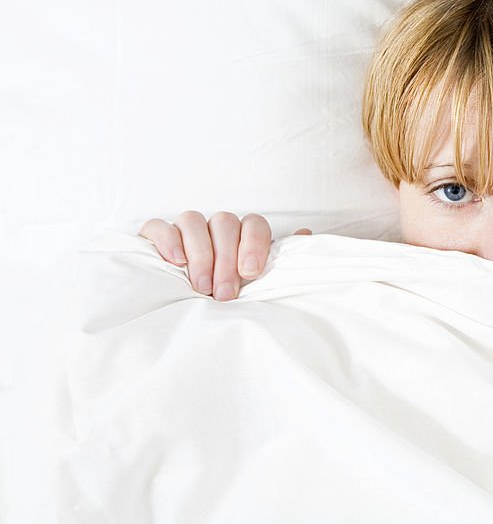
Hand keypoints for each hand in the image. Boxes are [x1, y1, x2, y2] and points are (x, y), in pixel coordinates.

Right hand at [139, 211, 311, 300]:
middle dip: (226, 259)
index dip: (254, 244)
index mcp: (242, 234)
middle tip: (225, 294)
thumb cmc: (227, 291)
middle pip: (225, 223)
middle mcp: (215, 227)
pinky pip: (159, 226)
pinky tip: (176, 263)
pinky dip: (168, 241)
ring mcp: (185, 228)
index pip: (254, 224)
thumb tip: (307, 234)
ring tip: (202, 287)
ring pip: (193, 221)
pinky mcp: (155, 234)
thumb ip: (279, 259)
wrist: (182, 303)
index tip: (251, 273)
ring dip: (200, 254)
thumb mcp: (255, 281)